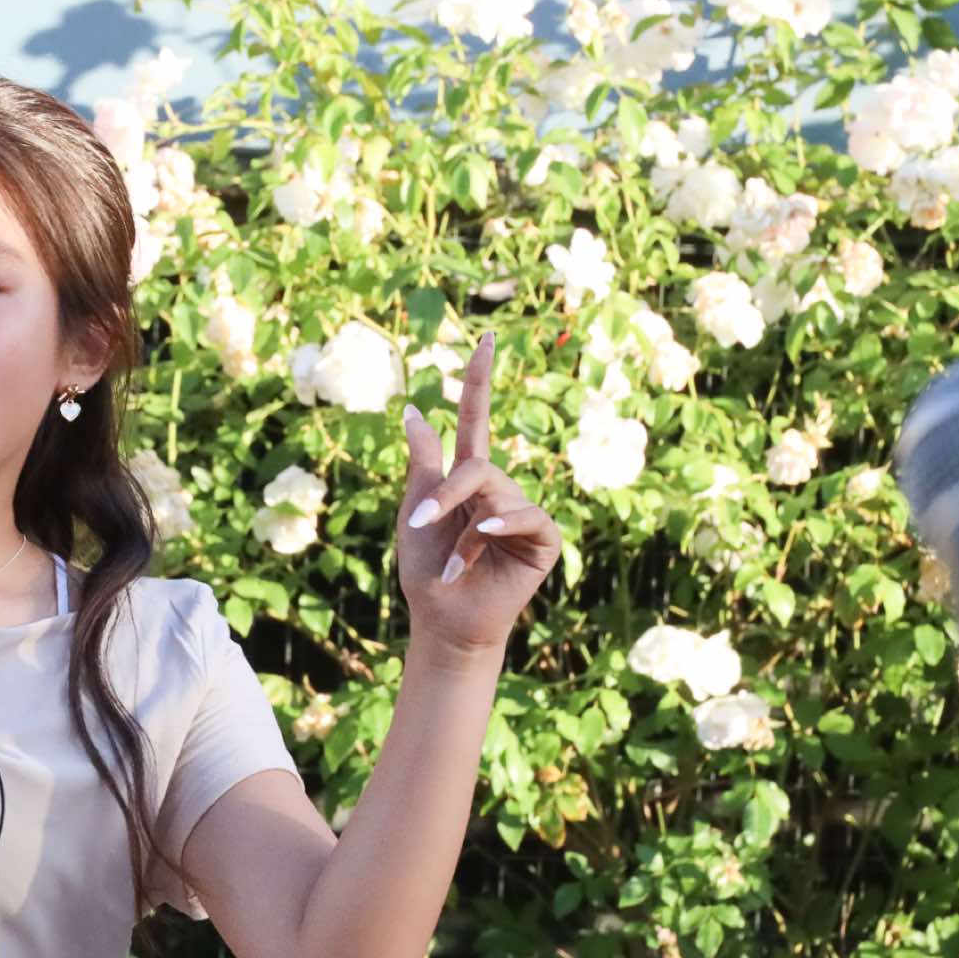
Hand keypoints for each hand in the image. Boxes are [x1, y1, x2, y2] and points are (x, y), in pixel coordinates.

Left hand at [395, 331, 560, 656]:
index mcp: (468, 479)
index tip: (486, 337)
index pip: (476, 418)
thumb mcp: (416, 509)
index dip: (479, 380)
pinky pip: (528, 515)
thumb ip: (423, 461)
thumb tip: (414, 406)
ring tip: (452, 563)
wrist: (443, 620)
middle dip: (444, 494)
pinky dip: (501, 525)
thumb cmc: (427, 569)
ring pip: (495, 491)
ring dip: (463, 526)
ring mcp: (524, 513)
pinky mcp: (544, 539)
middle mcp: (500, 490)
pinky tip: (482, 538)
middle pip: (477, 464)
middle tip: (416, 524)